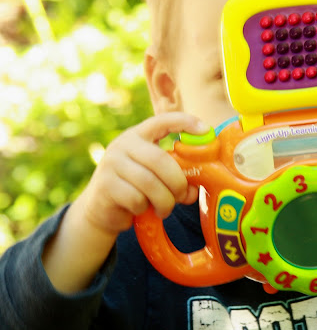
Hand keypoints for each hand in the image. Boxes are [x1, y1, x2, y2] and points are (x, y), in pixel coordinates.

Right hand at [77, 112, 209, 235]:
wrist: (99, 209)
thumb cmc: (136, 189)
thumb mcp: (156, 177)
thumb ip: (175, 178)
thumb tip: (194, 191)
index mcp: (139, 135)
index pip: (162, 120)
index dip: (185, 122)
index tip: (205, 130)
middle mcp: (123, 144)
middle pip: (160, 159)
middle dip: (178, 182)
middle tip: (182, 196)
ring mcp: (111, 163)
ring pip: (150, 183)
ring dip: (164, 201)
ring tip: (164, 208)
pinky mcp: (105, 185)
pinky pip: (136, 198)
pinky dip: (144, 207)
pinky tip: (141, 209)